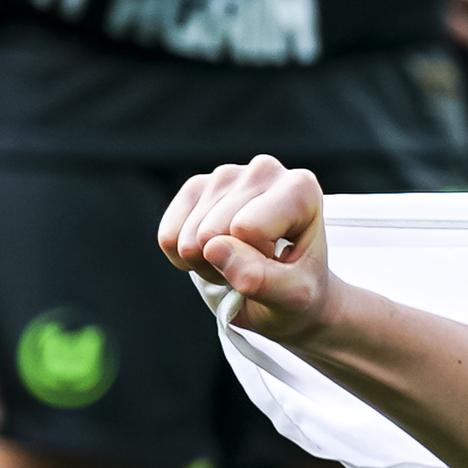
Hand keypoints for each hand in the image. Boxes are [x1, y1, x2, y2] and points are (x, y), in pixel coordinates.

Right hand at [160, 157, 337, 345]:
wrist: (288, 290)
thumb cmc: (298, 287)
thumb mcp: (293, 297)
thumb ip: (261, 278)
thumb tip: (213, 248)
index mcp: (299, 188)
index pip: (248, 228)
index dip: (258, 260)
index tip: (280, 262)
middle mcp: (263, 170)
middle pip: (213, 231)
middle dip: (228, 264)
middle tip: (257, 267)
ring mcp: (226, 175)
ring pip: (190, 237)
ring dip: (209, 264)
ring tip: (242, 260)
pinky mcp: (196, 187)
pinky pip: (168, 237)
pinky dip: (187, 259)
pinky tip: (217, 253)